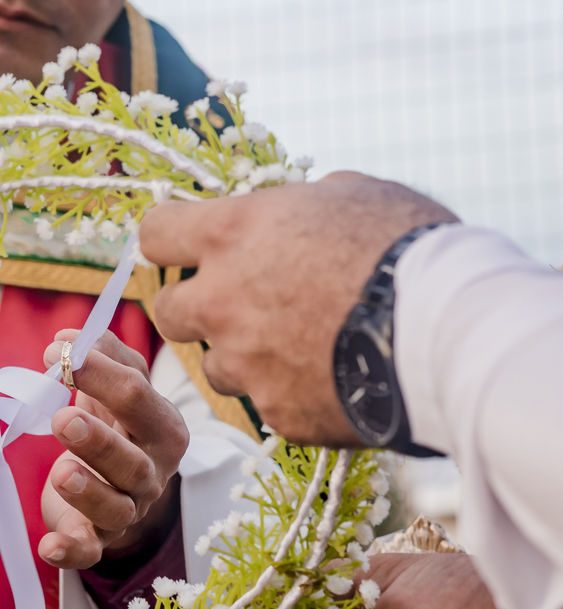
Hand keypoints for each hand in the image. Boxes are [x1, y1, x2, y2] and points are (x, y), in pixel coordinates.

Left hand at [38, 329, 187, 568]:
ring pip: (115, 508)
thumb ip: (100, 352)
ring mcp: (128, 510)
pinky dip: (70, 552)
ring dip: (88, 492)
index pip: (138, 399)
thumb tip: (67, 336)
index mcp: (161, 427)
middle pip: (131, 462)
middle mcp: (151, 473)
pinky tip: (48, 546)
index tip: (58, 353)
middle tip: (63, 419)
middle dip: (99, 441)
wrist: (117, 481)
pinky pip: (88, 551)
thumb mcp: (118, 385)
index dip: (101, 375)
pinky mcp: (98, 540)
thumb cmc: (117, 424)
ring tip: (60, 472)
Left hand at [139, 172, 457, 445]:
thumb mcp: (351, 195)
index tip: (187, 247)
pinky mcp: (276, 413)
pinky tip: (336, 378)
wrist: (452, 331)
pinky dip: (293, 392)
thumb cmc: (407, 246)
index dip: (171, 239)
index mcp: (230, 235)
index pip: (155, 234)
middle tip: (244, 302)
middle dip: (199, 307)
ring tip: (307, 344)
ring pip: (217, 365)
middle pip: (169, 311)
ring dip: (246, 355)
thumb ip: (299, 205)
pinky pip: (269, 403)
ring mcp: (244, 364)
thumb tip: (294, 209)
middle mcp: (220, 302)